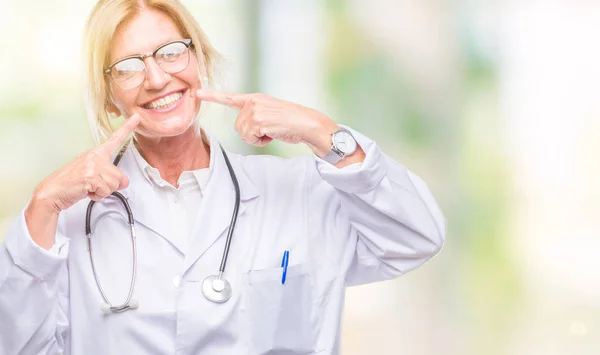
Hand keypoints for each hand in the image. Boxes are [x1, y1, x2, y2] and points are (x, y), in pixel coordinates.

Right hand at [32, 114, 140, 213]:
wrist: (52, 192)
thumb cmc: (71, 184)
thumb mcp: (93, 176)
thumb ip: (109, 175)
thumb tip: (123, 182)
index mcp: (96, 153)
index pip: (115, 139)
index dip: (127, 128)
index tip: (137, 117)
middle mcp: (95, 156)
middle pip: (121, 176)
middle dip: (110, 186)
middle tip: (94, 185)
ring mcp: (92, 165)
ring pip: (115, 184)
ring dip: (103, 191)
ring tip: (89, 187)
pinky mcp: (90, 175)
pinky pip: (106, 191)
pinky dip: (97, 195)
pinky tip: (86, 190)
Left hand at [196, 89, 339, 153]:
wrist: (307, 123)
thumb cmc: (291, 123)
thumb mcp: (270, 115)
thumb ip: (256, 117)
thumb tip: (246, 129)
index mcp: (256, 99)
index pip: (231, 98)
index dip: (213, 96)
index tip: (198, 92)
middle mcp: (253, 101)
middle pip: (238, 126)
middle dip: (252, 134)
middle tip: (269, 130)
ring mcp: (255, 110)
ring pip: (243, 133)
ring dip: (257, 138)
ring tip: (272, 131)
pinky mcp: (258, 119)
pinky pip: (251, 138)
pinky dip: (261, 141)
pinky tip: (273, 133)